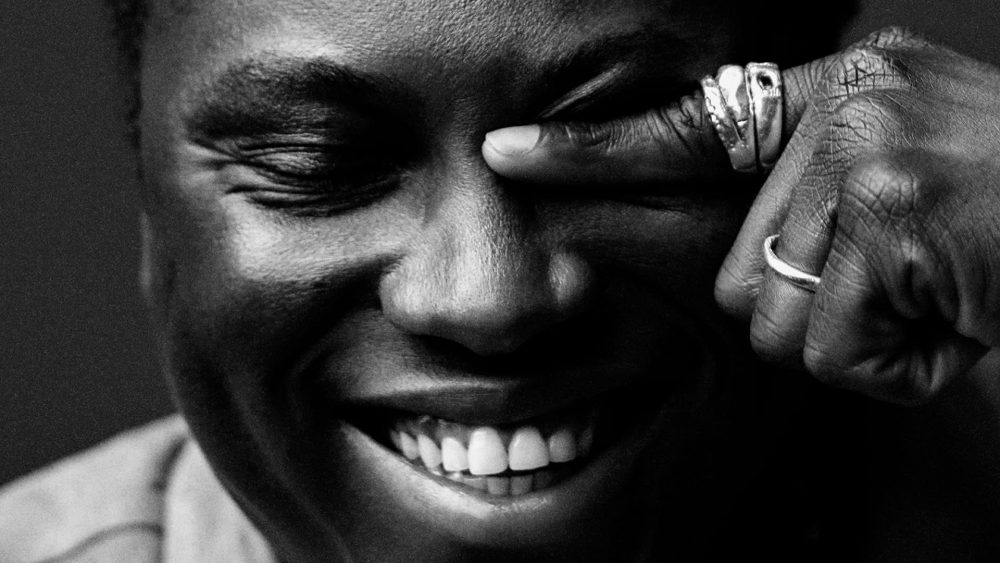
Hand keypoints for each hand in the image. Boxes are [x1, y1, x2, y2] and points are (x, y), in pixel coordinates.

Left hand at [482, 27, 999, 404]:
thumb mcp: (913, 174)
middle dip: (815, 307)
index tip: (504, 155)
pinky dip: (896, 367)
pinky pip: (831, 351)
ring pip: (775, 319)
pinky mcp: (888, 222)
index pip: (689, 129)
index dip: (589, 150)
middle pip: (737, 270)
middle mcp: (847, 105)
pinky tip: (960, 317)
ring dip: (858, 339)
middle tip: (913, 281)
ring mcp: (865, 159)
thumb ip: (817, 194)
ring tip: (942, 295)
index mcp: (841, 91)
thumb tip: (742, 264)